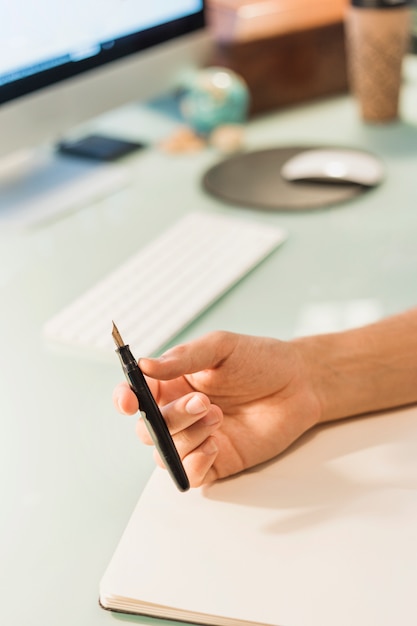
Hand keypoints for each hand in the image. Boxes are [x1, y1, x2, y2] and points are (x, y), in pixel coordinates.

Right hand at [113, 331, 321, 486]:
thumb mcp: (220, 347)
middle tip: (203, 403)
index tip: (128, 401)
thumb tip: (144, 365)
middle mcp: (179, 412)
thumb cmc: (259, 359)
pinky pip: (189, 475)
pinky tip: (215, 445)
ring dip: (187, 437)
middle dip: (170, 418)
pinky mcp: (216, 460)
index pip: (135, 395)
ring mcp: (196, 438)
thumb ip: (183, 358)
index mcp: (172, 382)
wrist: (299, 383)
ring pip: (166, 452)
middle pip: (148, 428)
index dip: (124, 399)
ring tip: (218, 416)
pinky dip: (194, 465)